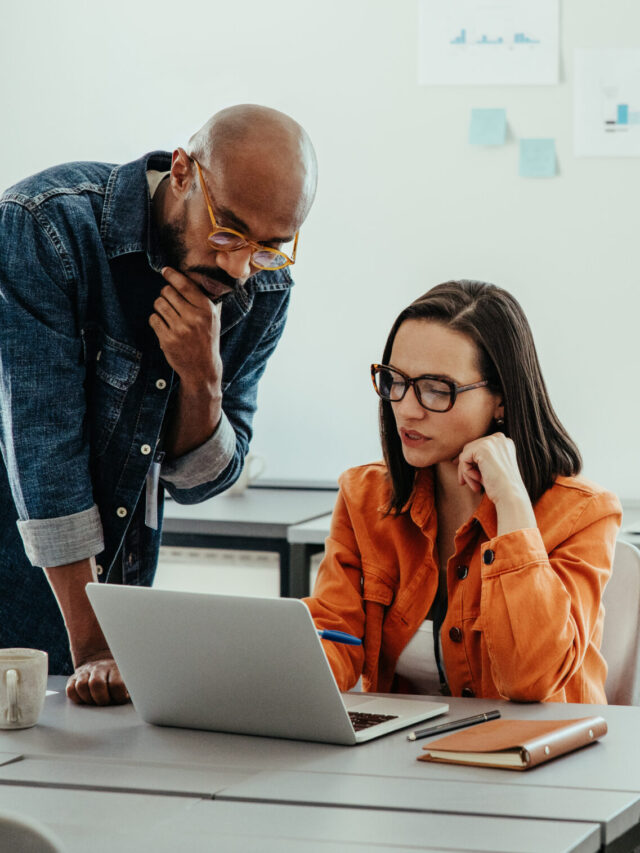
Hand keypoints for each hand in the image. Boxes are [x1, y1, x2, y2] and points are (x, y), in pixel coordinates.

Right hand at [66, 652, 129, 705]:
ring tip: (96, 701)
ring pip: (82, 686)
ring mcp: (86, 672)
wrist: (103, 659)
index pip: (116, 684)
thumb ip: (132, 686)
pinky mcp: (74, 678)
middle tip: (107, 702)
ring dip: (89, 699)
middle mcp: (100, 668)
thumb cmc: (119, 676)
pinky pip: (71, 690)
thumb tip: (140, 701)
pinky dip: (77, 698)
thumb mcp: (128, 677)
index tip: (121, 699)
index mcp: (116, 668)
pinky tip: (85, 699)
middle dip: (102, 699)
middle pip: (96, 685)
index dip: (118, 696)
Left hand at [149, 267, 221, 389]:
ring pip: (158, 304)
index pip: (185, 285)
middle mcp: (194, 318)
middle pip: (167, 292)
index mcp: (207, 309)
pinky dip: (156, 320)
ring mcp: (180, 329)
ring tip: (168, 315)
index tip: (165, 270)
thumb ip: (205, 299)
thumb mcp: (214, 318)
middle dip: (166, 294)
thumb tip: (194, 277)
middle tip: (170, 302)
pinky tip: (164, 326)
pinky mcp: (168, 340)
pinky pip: (153, 319)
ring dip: (160, 307)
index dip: (172, 275)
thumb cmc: (207, 339)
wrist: (202, 368)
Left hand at [457, 433, 535, 534]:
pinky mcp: (483, 448)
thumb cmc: (501, 487)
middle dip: (466, 468)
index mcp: (504, 442)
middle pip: (470, 449)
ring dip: (466, 472)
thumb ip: (478, 460)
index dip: (470, 461)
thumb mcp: (490, 469)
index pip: (479, 447)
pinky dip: (466, 472)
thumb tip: (455, 460)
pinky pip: (464, 459)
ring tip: (475, 486)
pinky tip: (478, 481)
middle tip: (463, 483)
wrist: (511, 495)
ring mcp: (491, 441)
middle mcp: (499, 438)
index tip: (463, 475)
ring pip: (465, 454)